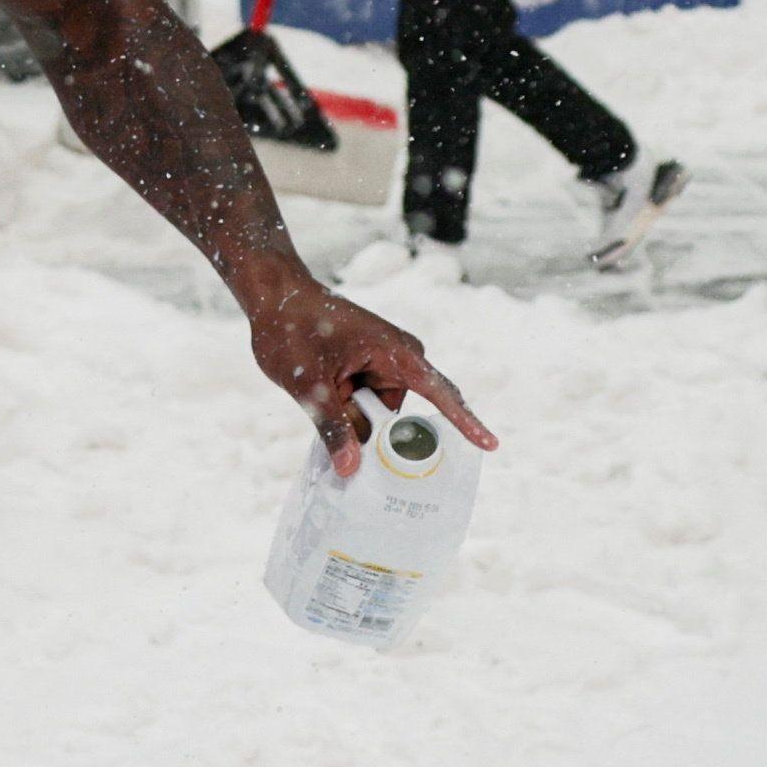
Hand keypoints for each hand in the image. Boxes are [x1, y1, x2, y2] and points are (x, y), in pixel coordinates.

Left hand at [244, 262, 486, 472]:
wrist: (276, 297)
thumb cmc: (293, 327)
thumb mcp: (308, 383)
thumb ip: (332, 426)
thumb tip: (351, 469)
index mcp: (397, 353)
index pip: (440, 394)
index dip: (465, 423)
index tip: (491, 445)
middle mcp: (399, 359)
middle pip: (399, 417)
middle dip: (375, 435)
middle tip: (345, 446)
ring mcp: (382, 367)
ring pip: (376, 418)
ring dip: (353, 422)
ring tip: (322, 400)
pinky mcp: (366, 373)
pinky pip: (364, 408)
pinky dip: (347, 415)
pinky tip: (325, 409)